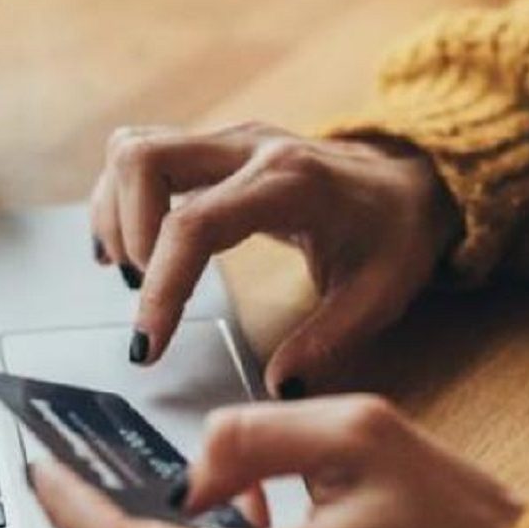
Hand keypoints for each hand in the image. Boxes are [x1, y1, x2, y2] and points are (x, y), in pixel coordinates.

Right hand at [89, 123, 460, 395]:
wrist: (412, 181)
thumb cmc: (395, 234)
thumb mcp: (381, 295)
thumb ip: (329, 341)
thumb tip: (278, 386)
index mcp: (290, 184)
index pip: (195, 224)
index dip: (162, 286)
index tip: (148, 344)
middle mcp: (249, 147)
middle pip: (143, 159)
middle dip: (127, 234)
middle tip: (146, 294)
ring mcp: (227, 140)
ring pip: (133, 149)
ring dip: (116, 213)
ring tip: (137, 273)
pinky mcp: (213, 147)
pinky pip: (142, 154)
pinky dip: (121, 199)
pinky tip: (130, 248)